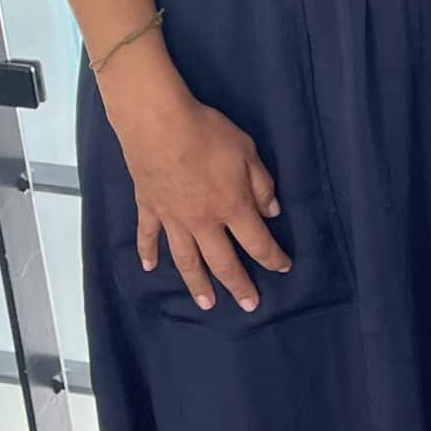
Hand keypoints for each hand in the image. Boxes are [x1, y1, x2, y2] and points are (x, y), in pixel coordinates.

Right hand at [108, 84, 290, 313]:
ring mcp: (173, 218)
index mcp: (232, 208)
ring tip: (206, 304)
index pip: (258, 242)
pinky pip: (148, 236)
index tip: (283, 267)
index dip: (273, 257)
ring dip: (197, 284)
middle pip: (223, 262)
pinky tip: (149, 267)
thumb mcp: (247, 153)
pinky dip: (148, 253)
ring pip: (187, 260)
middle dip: (239, 285)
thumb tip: (272, 212)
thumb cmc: (208, 134)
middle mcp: (203, 222)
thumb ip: (262, 185)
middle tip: (248, 305)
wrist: (159, 124)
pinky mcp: (149, 207)